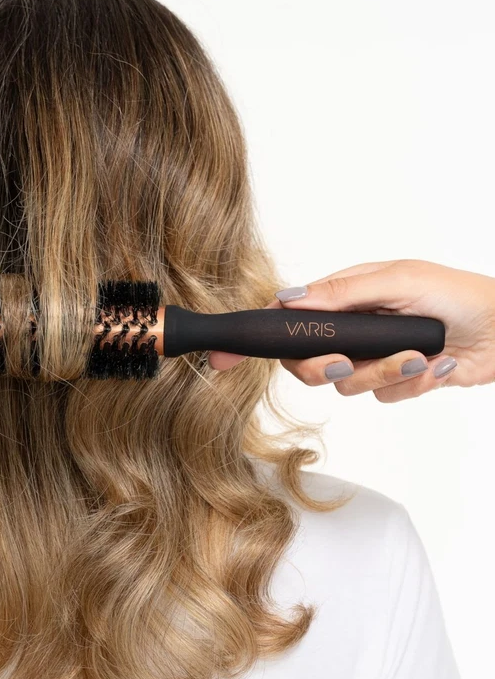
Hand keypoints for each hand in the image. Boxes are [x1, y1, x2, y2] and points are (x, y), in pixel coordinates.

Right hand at [208, 259, 494, 401]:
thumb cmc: (456, 294)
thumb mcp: (396, 281)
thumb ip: (340, 293)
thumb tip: (289, 298)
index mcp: (346, 296)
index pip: (289, 318)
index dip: (257, 339)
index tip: (220, 357)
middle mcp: (354, 328)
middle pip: (310, 363)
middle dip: (330, 368)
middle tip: (349, 362)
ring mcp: (375, 357)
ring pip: (350, 386)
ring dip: (387, 374)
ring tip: (419, 355)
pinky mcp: (398, 381)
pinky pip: (385, 397)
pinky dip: (411, 384)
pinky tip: (437, 364)